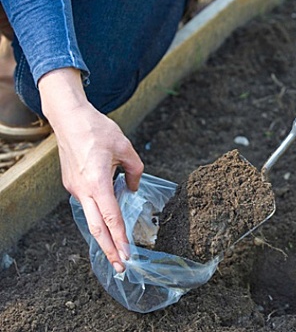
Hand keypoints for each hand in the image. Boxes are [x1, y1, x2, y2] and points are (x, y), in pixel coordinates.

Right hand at [39, 68, 143, 272]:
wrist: (69, 118)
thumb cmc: (97, 129)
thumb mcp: (125, 147)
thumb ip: (135, 171)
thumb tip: (133, 189)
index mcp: (96, 182)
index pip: (111, 217)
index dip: (120, 238)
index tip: (128, 255)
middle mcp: (82, 189)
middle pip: (96, 227)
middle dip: (109, 250)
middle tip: (121, 268)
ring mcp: (74, 188)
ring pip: (91, 217)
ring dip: (104, 235)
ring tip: (116, 250)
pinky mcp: (72, 184)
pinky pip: (88, 204)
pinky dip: (99, 216)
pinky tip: (109, 221)